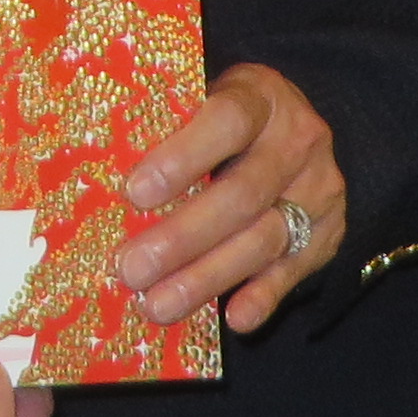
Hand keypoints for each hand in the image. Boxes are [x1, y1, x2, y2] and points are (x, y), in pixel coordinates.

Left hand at [119, 62, 348, 337]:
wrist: (296, 129)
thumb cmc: (223, 116)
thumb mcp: (202, 98)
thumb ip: (165, 123)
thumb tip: (92, 165)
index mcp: (259, 96)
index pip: (227, 121)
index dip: (182, 157)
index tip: (135, 193)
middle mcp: (297, 141)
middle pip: (241, 194)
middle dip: (182, 237)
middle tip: (131, 268)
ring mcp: (317, 190)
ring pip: (264, 239)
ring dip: (208, 277)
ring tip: (158, 305)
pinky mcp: (325, 233)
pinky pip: (294, 270)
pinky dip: (264, 297)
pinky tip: (234, 320)